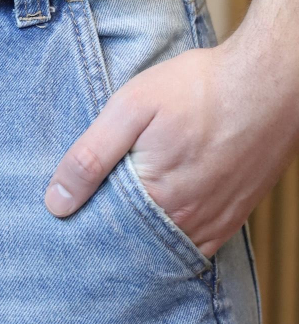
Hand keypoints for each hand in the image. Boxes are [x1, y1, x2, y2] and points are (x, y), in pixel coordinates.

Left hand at [44, 36, 298, 256]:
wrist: (267, 81)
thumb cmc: (197, 88)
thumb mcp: (130, 109)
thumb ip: (91, 157)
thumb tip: (56, 203)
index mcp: (156, 199)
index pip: (103, 230)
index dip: (81, 216)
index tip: (64, 206)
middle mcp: (187, 222)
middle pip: (132, 239)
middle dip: (107, 223)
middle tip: (89, 197)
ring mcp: (215, 221)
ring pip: (162, 242)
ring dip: (139, 227)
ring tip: (120, 197)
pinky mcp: (234, 214)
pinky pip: (195, 241)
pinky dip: (170, 230)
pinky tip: (157, 205)